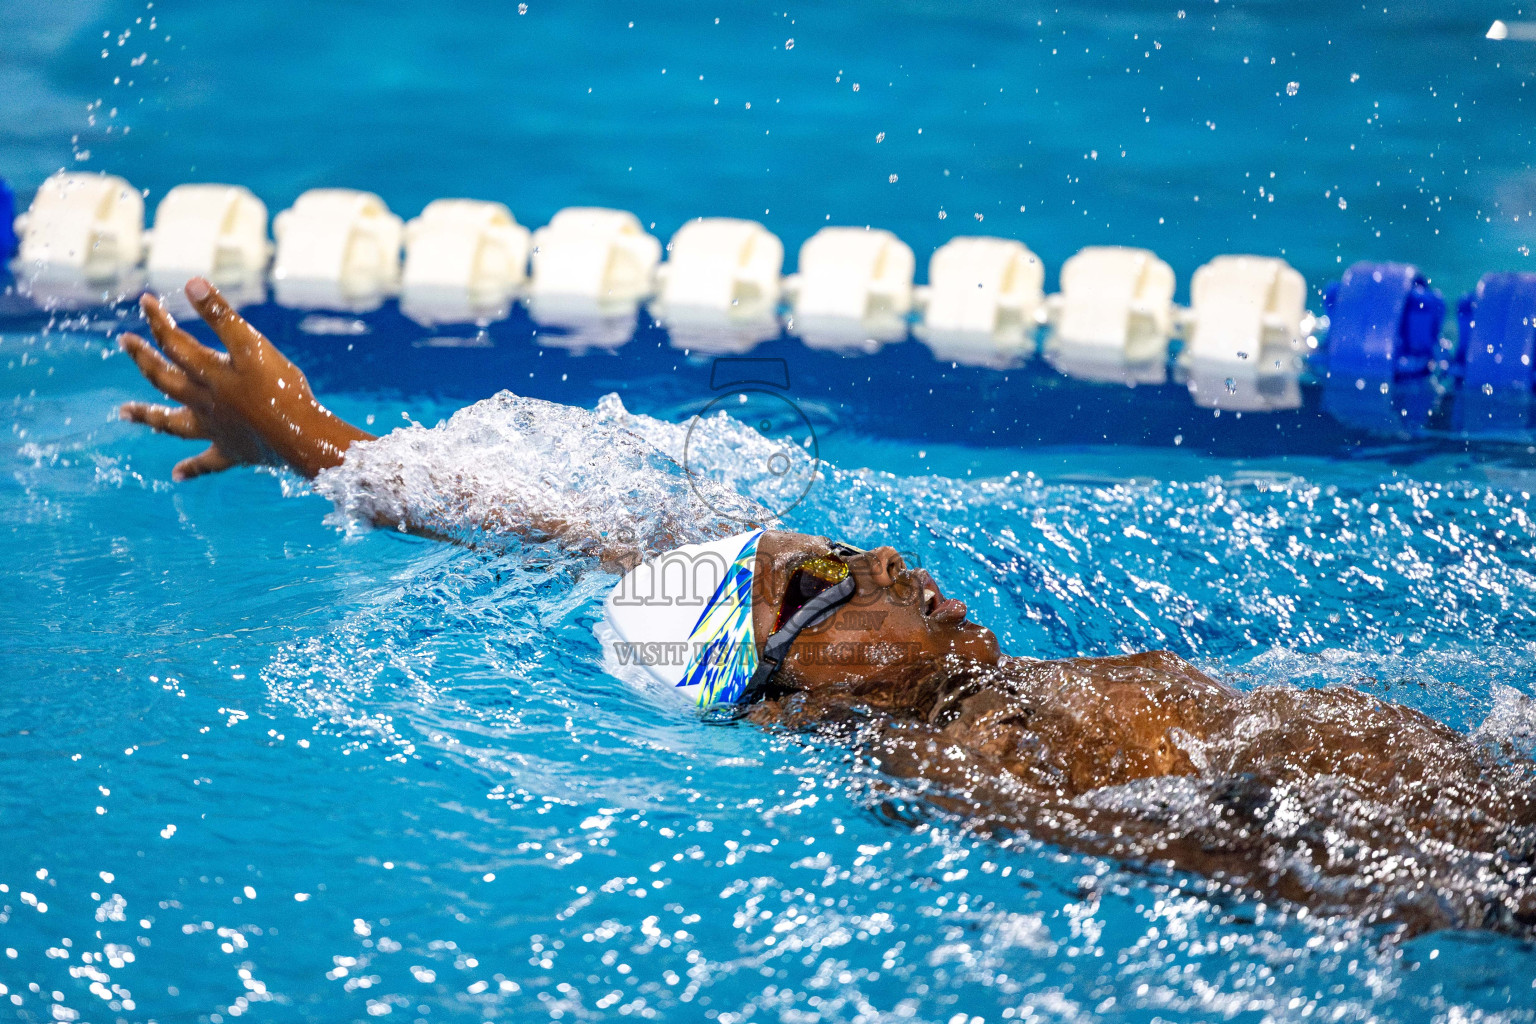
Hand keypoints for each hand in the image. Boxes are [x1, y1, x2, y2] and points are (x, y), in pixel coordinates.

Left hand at [118, 277, 372, 479]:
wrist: (300, 437)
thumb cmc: (281, 390)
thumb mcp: (253, 346)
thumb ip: (222, 316)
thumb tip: (191, 283)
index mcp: (209, 374)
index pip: (174, 343)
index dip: (158, 321)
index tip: (145, 300)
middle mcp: (204, 402)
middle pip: (164, 379)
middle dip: (143, 359)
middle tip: (124, 343)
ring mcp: (216, 429)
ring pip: (173, 422)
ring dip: (148, 416)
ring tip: (124, 413)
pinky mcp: (233, 452)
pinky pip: (207, 463)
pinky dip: (191, 468)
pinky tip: (176, 476)